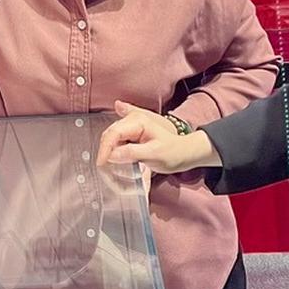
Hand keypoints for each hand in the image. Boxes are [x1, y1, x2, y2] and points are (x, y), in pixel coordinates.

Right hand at [96, 101, 220, 174]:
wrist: (186, 152)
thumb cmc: (173, 152)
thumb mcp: (154, 154)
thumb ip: (132, 152)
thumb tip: (112, 154)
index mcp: (138, 121)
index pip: (114, 132)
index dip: (105, 149)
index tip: (101, 164)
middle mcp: (133, 119)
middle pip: (111, 134)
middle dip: (105, 150)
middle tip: (103, 169)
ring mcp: (133, 125)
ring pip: (113, 137)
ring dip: (109, 151)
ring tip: (107, 166)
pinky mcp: (133, 133)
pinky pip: (118, 139)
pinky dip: (114, 148)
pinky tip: (112, 156)